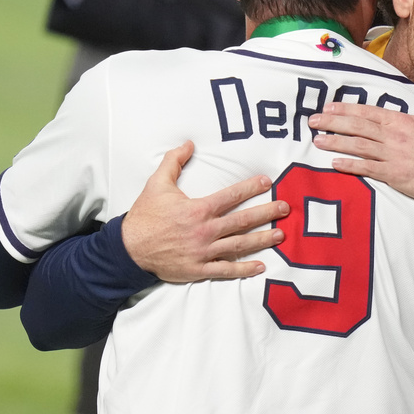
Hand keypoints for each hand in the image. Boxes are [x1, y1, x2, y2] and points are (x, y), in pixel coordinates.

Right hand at [121, 141, 290, 281]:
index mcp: (198, 210)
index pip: (231, 196)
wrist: (128, 249)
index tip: (267, 182)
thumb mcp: (156, 184)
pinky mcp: (199, 270)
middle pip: (243, 221)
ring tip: (280, 235)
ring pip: (240, 245)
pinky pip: (226, 270)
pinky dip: (244, 269)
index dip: (251, 188)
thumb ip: (174, 162)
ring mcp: (203, 252)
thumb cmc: (145, 216)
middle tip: (285, 208)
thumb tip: (188, 143)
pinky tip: (260, 266)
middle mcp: (204, 231)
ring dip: (262, 240)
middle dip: (266, 213)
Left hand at [309, 91, 413, 203]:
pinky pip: (366, 169)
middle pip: (356, 127)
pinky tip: (335, 162)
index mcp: (403, 121)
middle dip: (332, 123)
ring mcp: (392, 156)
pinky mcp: (393, 175)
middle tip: (313, 121)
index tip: (329, 108)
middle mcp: (393, 137)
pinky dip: (349, 165)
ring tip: (317, 141)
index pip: (368, 112)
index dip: (346, 110)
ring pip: (357, 146)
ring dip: (335, 142)